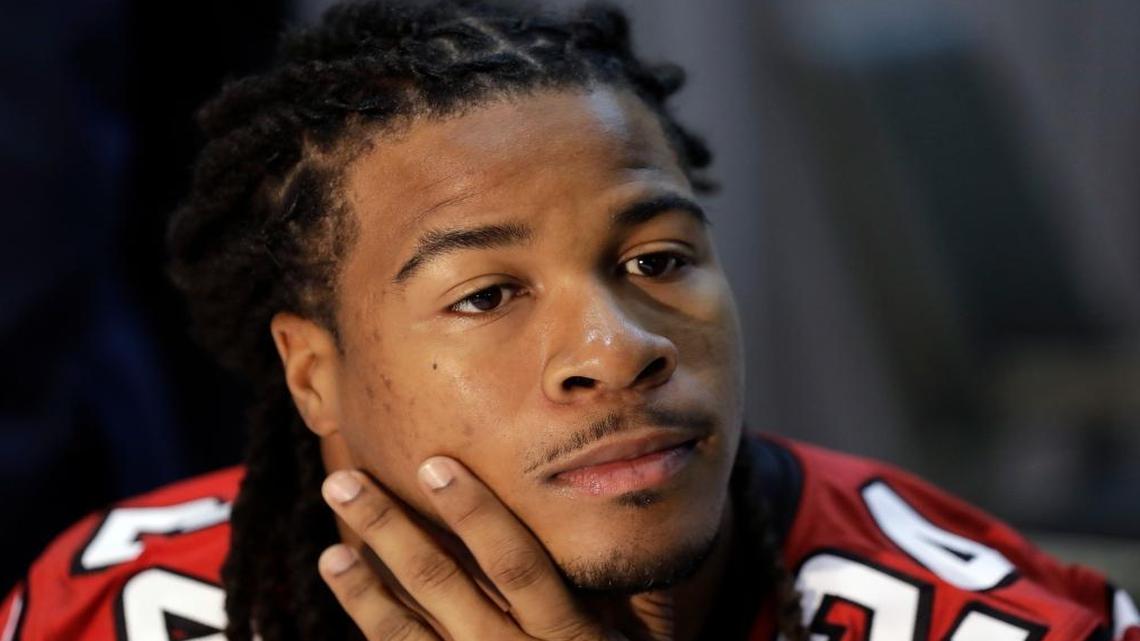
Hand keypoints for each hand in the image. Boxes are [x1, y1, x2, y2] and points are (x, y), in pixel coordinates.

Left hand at [318, 457, 628, 640]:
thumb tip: (619, 510)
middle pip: (443, 587)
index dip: (475, 513)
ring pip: (409, 636)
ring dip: (364, 590)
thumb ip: (632, 592)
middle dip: (392, 531)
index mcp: (570, 636)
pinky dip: (375, 631)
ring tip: (334, 549)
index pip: (515, 564)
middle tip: (345, 481)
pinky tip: (348, 600)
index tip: (434, 464)